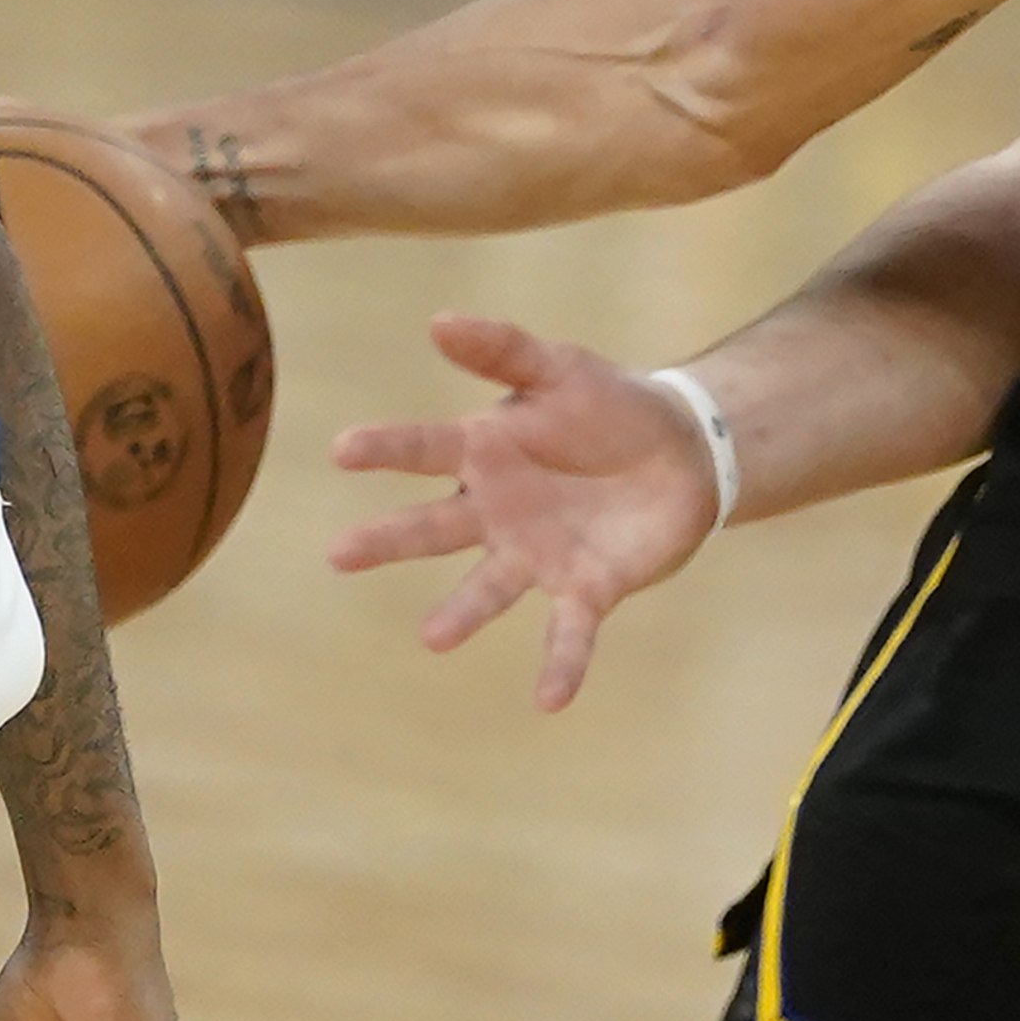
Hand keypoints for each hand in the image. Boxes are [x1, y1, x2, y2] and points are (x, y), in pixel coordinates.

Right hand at [329, 314, 719, 708]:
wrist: (680, 451)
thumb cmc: (606, 406)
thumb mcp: (561, 367)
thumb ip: (504, 349)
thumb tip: (439, 320)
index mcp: (484, 454)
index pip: (425, 448)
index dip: (386, 447)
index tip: (343, 450)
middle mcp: (497, 513)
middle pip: (435, 527)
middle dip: (390, 539)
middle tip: (339, 554)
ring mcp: (536, 555)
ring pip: (489, 588)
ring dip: (463, 614)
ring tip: (433, 638)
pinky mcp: (586, 587)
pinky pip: (568, 632)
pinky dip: (561, 664)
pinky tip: (551, 700)